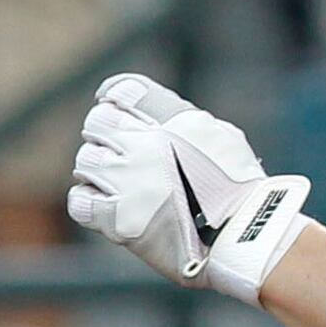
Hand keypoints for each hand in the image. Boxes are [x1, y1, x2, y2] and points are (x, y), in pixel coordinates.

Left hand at [67, 73, 309, 301]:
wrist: (244, 236)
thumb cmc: (238, 187)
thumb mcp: (220, 133)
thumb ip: (180, 116)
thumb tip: (143, 105)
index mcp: (175, 120)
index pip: (124, 90)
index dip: (116, 99)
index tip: (117, 110)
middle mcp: (148, 146)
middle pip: (99, 121)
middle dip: (107, 135)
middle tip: (124, 156)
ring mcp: (131, 183)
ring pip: (86, 161)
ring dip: (99, 171)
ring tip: (120, 184)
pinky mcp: (120, 220)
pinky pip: (81, 201)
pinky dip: (89, 202)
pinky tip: (107, 206)